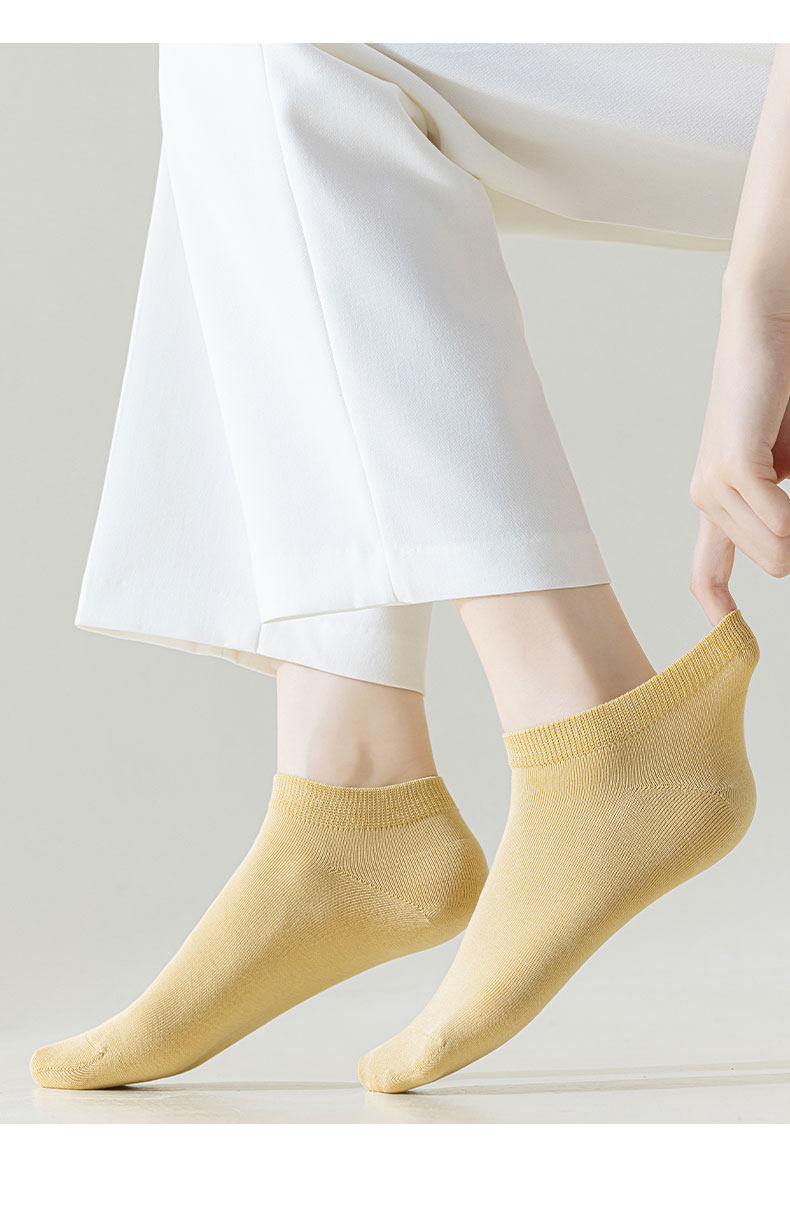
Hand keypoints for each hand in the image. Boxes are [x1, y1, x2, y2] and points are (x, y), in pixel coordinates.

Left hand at [690, 299, 789, 623]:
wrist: (769, 324)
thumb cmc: (784, 393)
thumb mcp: (786, 464)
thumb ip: (782, 511)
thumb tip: (785, 554)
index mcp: (717, 502)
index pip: (705, 575)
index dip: (720, 612)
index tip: (736, 643)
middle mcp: (707, 498)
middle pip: (773, 564)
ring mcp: (715, 485)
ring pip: (779, 552)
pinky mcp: (733, 467)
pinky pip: (781, 527)